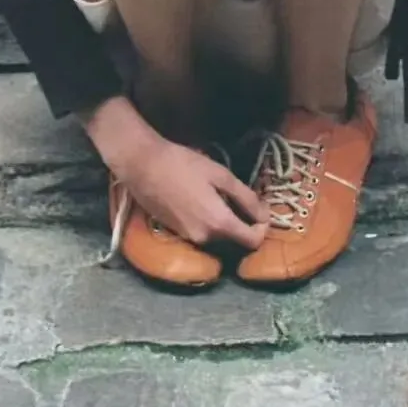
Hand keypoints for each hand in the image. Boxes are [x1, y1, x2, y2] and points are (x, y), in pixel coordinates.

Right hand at [121, 136, 268, 250]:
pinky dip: (208, 222)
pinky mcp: (177, 234)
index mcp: (219, 224)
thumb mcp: (220, 175)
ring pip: (218, 237)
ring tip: (219, 196)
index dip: (262, 228)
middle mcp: (205, 238)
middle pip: (235, 240)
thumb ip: (246, 197)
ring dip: (224, 222)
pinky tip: (200, 200)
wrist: (143, 166)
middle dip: (243, 224)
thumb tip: (265, 214)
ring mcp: (189, 238)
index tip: (260, 210)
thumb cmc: (183, 165)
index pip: (252, 242)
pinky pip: (202, 233)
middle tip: (241, 199)